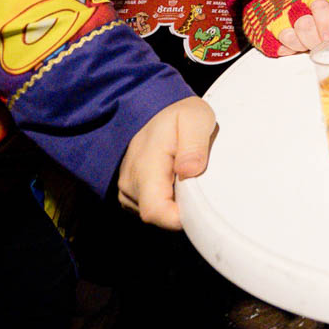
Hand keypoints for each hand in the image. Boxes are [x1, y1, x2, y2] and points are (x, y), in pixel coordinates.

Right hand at [117, 96, 216, 230]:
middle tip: (199, 181)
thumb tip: (189, 171)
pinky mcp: (131, 194)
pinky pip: (153, 208)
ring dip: (176, 203)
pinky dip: (168, 200)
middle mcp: (130, 183)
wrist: (155, 109)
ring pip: (158, 214)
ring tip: (186, 176)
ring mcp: (127, 190)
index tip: (201, 206)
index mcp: (145, 167)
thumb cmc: (177, 115)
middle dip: (183, 208)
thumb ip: (194, 144)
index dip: (181, 218)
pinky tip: (176, 182)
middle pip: (160, 217)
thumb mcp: (195, 118)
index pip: (156, 212)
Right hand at [240, 0, 328, 55]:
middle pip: (305, 26)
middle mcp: (293, 8)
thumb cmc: (302, 3)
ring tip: (305, 44)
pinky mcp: (266, 33)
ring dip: (300, 45)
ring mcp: (278, 21)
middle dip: (315, 40)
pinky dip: (285, 49)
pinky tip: (291, 46)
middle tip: (320, 46)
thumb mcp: (323, 0)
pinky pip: (276, 46)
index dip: (326, 24)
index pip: (320, 8)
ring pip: (290, 37)